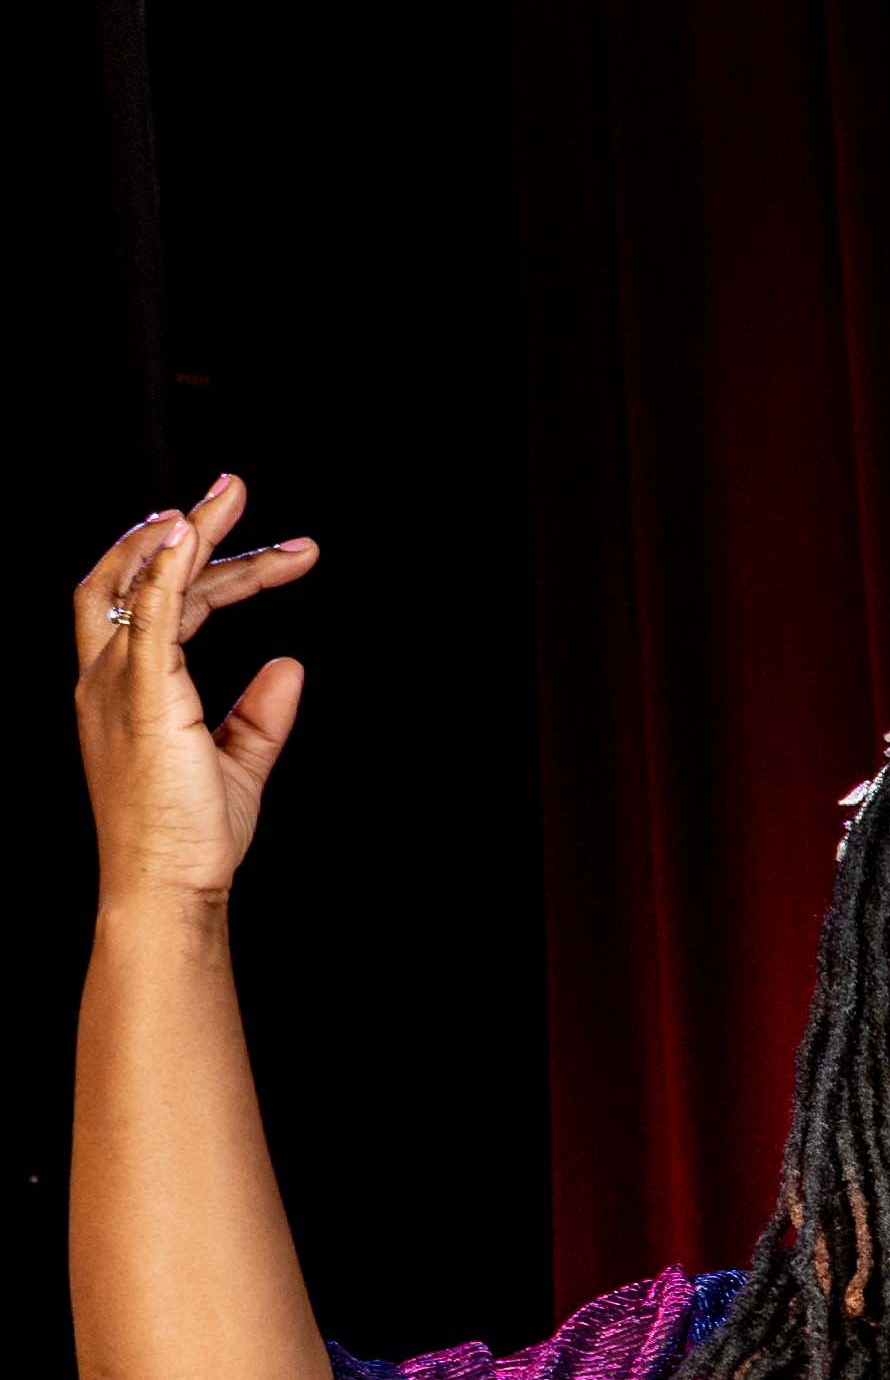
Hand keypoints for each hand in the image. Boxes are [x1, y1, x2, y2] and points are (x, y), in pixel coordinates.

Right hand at [71, 474, 319, 898]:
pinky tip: (192, 533)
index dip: (212, 571)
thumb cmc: (192, 840)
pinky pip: (149, 615)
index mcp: (127, 691)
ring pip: (144, 583)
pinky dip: (169, 570)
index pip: (167, 608)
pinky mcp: (141, 697)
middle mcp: (109, 678)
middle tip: (239, 491)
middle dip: (188, 531)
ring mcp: (116, 684)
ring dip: (189, 535)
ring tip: (232, 496)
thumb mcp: (238, 766)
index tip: (271, 551)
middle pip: (142, 579)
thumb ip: (261, 715)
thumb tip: (290, 664)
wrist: (170, 888)